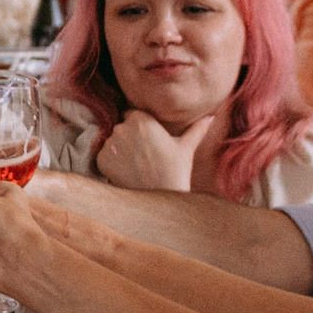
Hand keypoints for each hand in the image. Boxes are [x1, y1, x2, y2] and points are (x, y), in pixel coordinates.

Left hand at [92, 109, 208, 193]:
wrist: (160, 198)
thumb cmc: (175, 171)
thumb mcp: (186, 148)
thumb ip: (196, 129)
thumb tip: (211, 117)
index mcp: (142, 119)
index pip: (132, 114)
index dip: (138, 126)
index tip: (146, 139)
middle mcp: (123, 128)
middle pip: (120, 127)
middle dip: (128, 137)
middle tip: (142, 155)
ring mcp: (110, 144)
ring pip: (111, 142)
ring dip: (118, 150)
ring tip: (135, 165)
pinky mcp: (101, 159)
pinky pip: (103, 156)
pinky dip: (111, 163)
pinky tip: (126, 172)